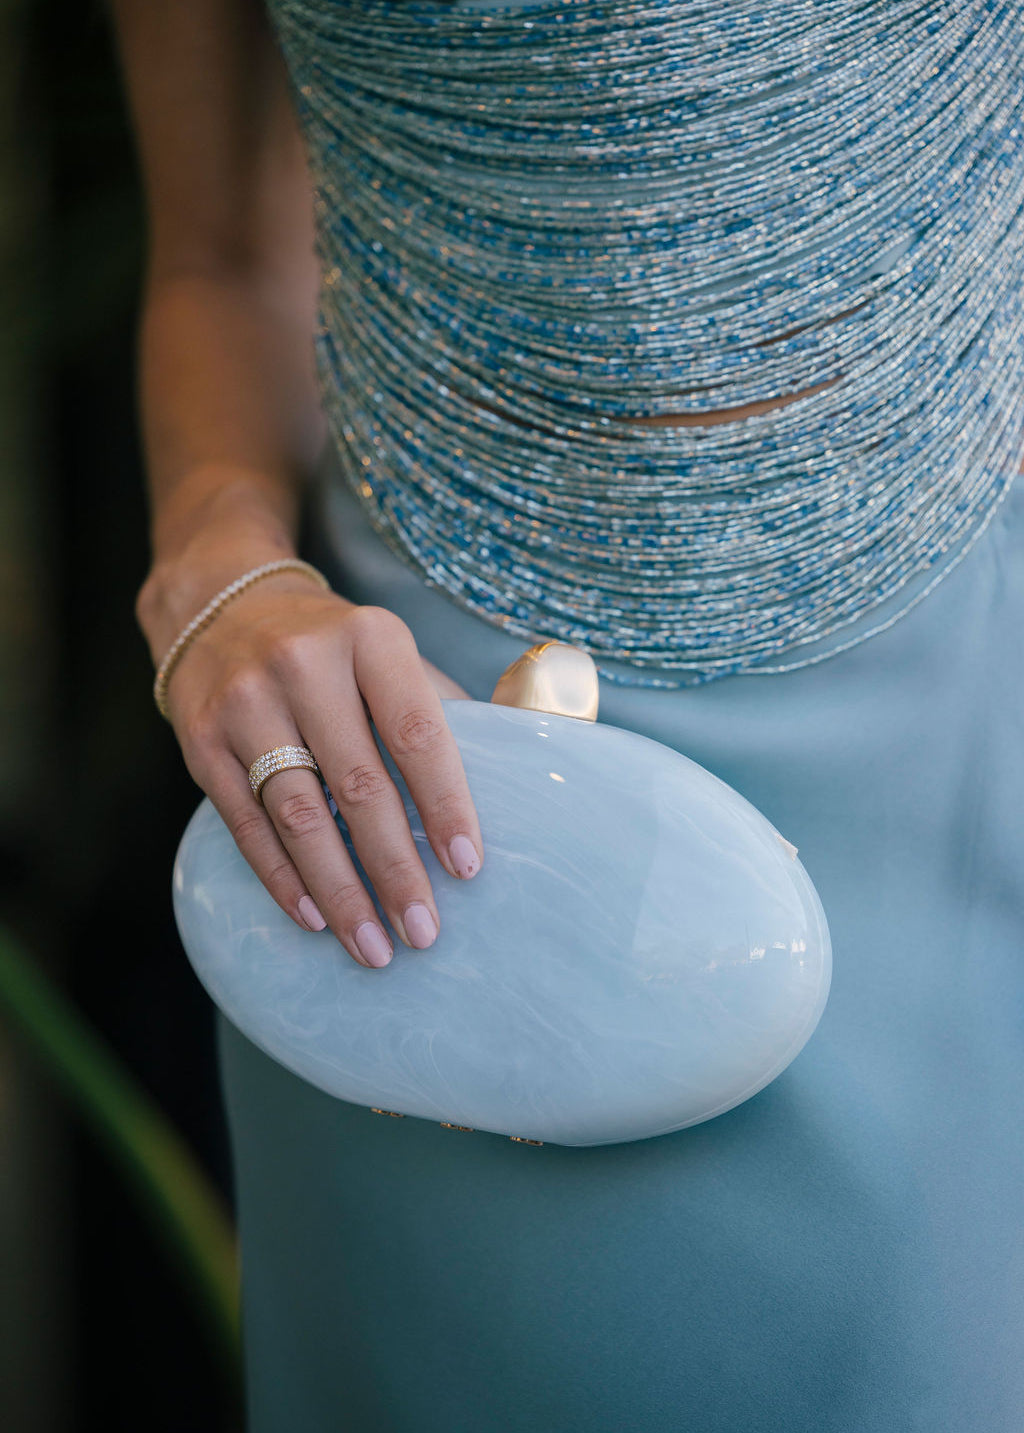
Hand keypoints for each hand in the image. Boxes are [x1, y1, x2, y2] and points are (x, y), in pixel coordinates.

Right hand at [161, 573, 483, 968]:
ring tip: (372, 946)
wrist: (221, 607)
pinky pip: (247, 824)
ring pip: (298, 815)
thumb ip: (440, 708)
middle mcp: (303, 666)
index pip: (417, 734)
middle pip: (358, 785)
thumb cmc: (333, 646)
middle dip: (395, 869)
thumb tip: (512, 778)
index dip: (445, 805)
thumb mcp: (390, 651)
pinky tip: (316, 917)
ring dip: (340, 891)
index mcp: (370, 639)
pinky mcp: (201, 742)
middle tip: (422, 931)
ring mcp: (245, 704)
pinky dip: (283, 878)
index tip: (467, 868)